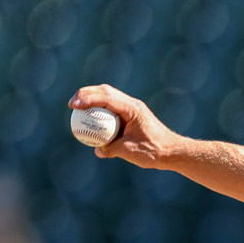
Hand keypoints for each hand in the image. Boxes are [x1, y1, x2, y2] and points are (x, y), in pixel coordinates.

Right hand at [68, 84, 187, 169]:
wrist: (171, 151)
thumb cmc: (154, 151)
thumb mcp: (129, 151)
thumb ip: (111, 149)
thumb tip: (97, 149)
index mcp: (133, 109)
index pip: (107, 98)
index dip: (88, 99)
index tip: (74, 105)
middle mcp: (132, 105)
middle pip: (105, 91)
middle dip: (85, 94)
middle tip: (71, 104)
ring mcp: (132, 108)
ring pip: (108, 96)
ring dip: (91, 99)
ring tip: (76, 107)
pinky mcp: (130, 115)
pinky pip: (111, 108)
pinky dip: (99, 109)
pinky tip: (89, 117)